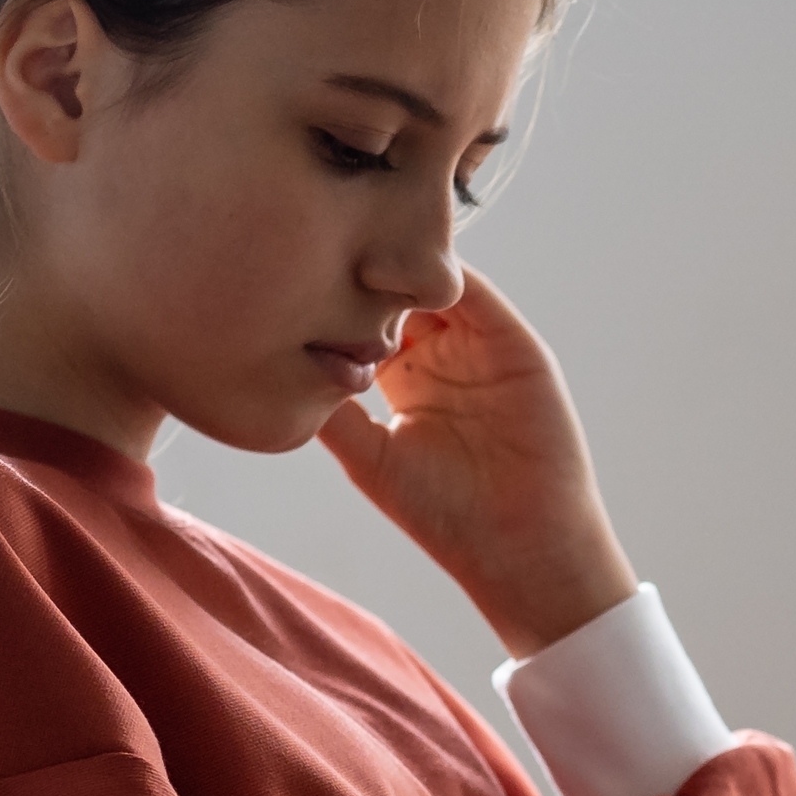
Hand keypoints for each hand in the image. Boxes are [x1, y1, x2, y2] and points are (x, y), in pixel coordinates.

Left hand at [312, 269, 638, 655]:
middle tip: (324, 253)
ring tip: (360, 248)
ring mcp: (479, 347)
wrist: (519, 546)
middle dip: (364, 270)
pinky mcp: (515, 346)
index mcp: (403, 380)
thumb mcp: (370, 458)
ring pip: (435, 285)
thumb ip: (331, 415)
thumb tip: (276, 370)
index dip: (333, 299)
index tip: (295, 282)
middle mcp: (441, 356)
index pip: (364, 319)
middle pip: (398, 290)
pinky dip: (447, 277)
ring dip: (402, 264)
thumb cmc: (444, 515)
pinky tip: (408, 268)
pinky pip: (478, 297)